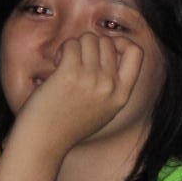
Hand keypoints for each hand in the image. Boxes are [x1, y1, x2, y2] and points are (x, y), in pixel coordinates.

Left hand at [16, 32, 144, 155]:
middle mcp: (110, 86)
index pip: (137, 52)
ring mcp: (91, 79)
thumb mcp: (106, 110)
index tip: (106, 50)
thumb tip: (113, 49)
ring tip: (65, 63)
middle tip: (78, 61)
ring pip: (89, 39)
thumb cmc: (70, 125)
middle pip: (107, 42)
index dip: (122, 43)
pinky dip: (63, 50)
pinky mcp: (70, 74)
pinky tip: (56, 64)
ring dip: (75, 46)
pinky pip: (71, 45)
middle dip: (91, 45)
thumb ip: (114, 85)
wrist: (45, 141)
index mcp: (122, 95)